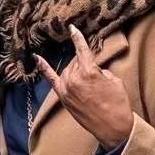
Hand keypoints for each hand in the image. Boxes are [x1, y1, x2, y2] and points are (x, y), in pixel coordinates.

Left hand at [35, 25, 133, 149]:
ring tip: (89, 84)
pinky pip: (50, 79)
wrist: (112, 127)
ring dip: (76, 71)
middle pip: (75, 62)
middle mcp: (74, 78)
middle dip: (85, 64)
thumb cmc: (118, 103)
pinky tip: (37, 58)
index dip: (78, 38)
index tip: (72, 28)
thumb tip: (90, 67)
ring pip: (67, 70)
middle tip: (96, 77)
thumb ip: (99, 70)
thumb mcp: (114, 80)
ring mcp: (65, 88)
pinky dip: (44, 68)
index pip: (82, 50)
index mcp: (89, 72)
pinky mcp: (62, 97)